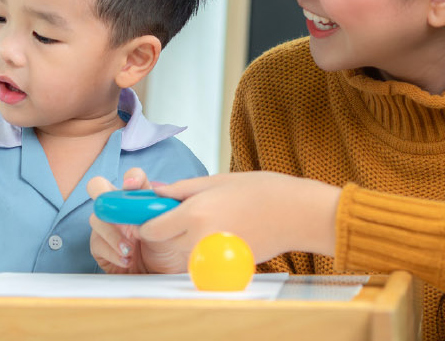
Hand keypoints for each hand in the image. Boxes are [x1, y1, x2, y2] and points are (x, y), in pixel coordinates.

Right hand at [87, 168, 188, 273]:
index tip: (132, 185)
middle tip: (113, 210)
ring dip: (113, 235)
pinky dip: (112, 252)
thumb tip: (157, 202)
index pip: (133, 178)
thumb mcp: (174, 231)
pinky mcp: (100, 246)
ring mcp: (108, 226)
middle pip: (98, 187)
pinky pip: (97, 242)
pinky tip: (126, 260)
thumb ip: (164, 215)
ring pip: (96, 218)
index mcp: (141, 200)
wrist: (162, 277)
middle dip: (101, 194)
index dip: (131, 177)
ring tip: (130, 250)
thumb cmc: (170, 252)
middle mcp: (120, 209)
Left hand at [139, 171, 341, 263]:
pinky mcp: (226, 264)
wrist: (296, 214)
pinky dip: (205, 247)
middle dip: (168, 230)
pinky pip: (204, 258)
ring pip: (184, 251)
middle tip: (185, 214)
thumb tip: (156, 190)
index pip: (152, 229)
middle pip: (166, 243)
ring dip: (186, 239)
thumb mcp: (216, 180)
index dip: (148, 222)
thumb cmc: (261, 191)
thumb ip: (181, 189)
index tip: (153, 215)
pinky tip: (225, 230)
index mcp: (194, 214)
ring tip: (211, 219)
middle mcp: (200, 238)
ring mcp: (214, 254)